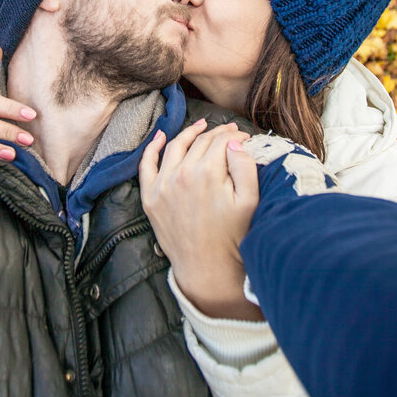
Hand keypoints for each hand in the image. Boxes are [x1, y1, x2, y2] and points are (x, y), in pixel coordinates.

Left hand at [139, 119, 261, 320]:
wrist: (207, 269)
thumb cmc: (232, 237)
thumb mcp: (249, 201)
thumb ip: (245, 167)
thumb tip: (235, 143)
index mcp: (207, 173)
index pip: (221, 142)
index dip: (235, 137)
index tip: (245, 138)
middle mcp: (181, 174)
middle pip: (200, 143)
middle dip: (218, 134)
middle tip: (230, 132)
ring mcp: (162, 186)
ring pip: (175, 147)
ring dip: (189, 133)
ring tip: (202, 127)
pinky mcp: (150, 198)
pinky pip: (146, 165)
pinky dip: (153, 147)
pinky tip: (161, 136)